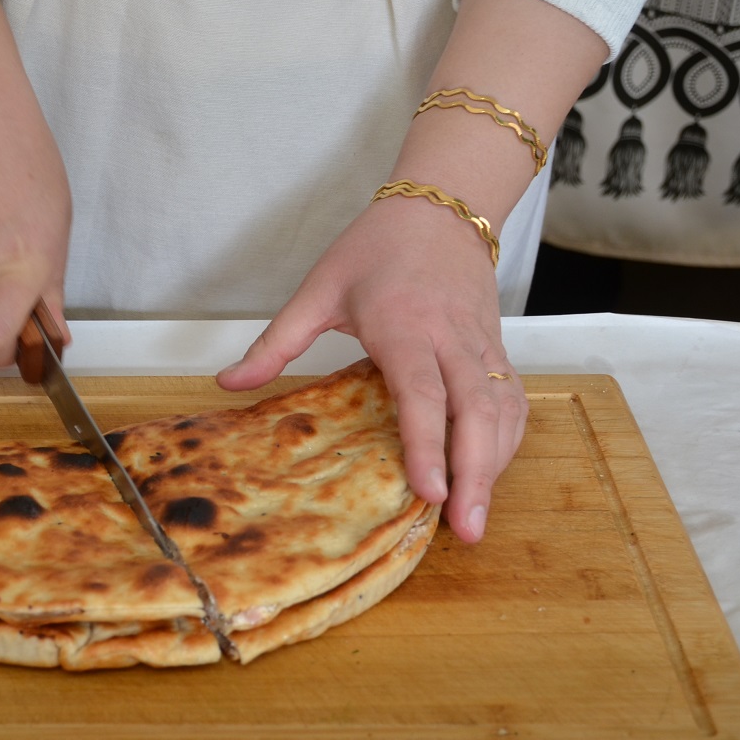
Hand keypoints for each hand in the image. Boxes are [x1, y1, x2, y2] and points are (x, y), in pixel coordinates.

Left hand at [215, 194, 527, 542]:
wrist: (440, 208)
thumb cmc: (375, 248)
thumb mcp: (318, 289)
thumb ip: (275, 342)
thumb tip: (227, 384)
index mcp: (404, 325)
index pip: (421, 392)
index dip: (426, 444)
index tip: (429, 492)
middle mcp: (450, 339)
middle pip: (474, 411)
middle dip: (474, 473)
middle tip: (465, 530)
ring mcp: (480, 345)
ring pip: (500, 410)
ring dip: (494, 465)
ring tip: (477, 520)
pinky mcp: (498, 349)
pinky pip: (512, 400)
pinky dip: (507, 441)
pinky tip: (491, 476)